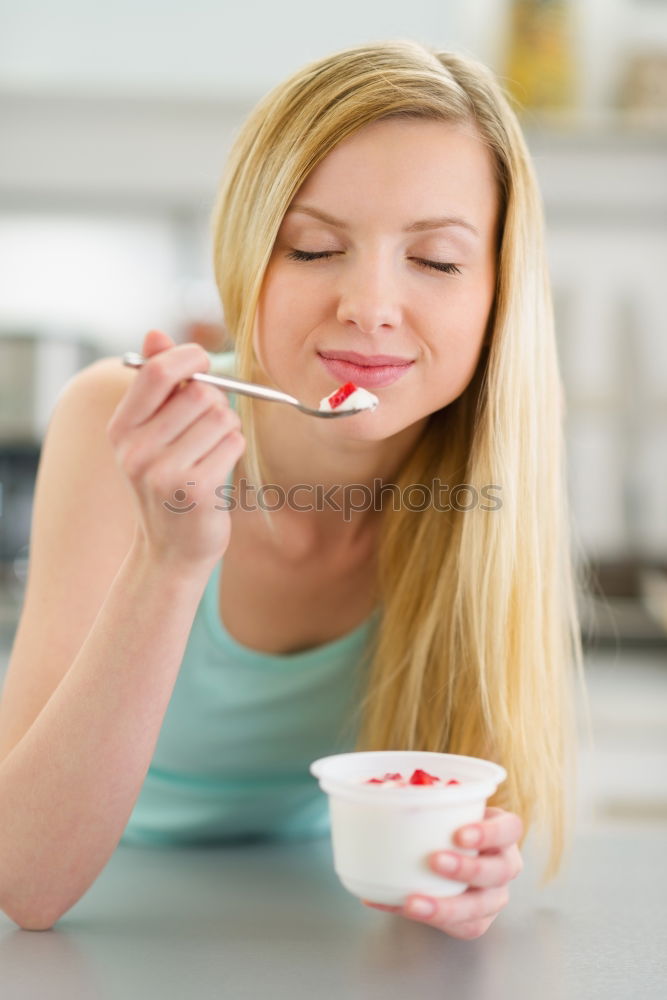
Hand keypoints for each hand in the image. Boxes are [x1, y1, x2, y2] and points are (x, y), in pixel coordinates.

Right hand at [107, 329, 245, 572]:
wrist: (170, 550)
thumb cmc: (166, 482)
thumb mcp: (149, 433)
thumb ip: (154, 384)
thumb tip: (155, 333)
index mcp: (120, 429)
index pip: (156, 371)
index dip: (187, 357)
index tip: (201, 362)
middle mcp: (135, 450)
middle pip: (198, 394)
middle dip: (214, 401)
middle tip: (207, 425)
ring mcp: (163, 473)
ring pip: (220, 417)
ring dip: (227, 428)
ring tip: (211, 450)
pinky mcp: (194, 491)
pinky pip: (232, 444)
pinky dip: (233, 450)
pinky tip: (218, 469)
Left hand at [361, 806, 523, 939]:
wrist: (451, 865)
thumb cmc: (448, 829)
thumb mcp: (447, 813)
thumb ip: (429, 805)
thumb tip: (380, 797)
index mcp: (502, 833)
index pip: (510, 828)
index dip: (490, 833)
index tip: (460, 834)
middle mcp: (504, 866)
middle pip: (500, 871)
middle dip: (468, 868)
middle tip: (434, 860)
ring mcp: (494, 896)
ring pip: (481, 907)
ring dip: (447, 906)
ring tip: (412, 901)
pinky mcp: (478, 921)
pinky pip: (458, 927)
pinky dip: (427, 918)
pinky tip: (400, 906)